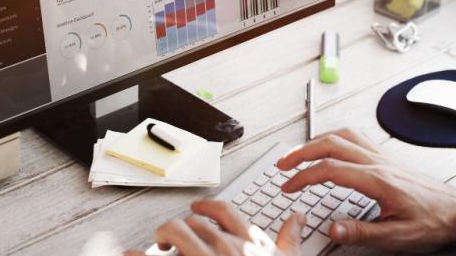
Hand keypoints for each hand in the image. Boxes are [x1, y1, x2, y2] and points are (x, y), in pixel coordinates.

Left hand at [124, 199, 305, 255]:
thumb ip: (291, 238)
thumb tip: (298, 218)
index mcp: (248, 242)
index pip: (224, 212)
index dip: (206, 208)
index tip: (196, 209)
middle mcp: (225, 247)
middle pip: (195, 223)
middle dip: (181, 228)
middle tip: (173, 238)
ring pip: (174, 233)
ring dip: (161, 237)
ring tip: (157, 246)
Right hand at [276, 128, 455, 253]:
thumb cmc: (433, 223)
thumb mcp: (398, 237)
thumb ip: (362, 232)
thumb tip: (332, 228)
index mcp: (377, 180)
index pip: (330, 169)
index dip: (303, 177)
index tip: (288, 186)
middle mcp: (378, 163)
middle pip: (331, 144)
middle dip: (301, 152)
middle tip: (283, 164)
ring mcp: (382, 158)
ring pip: (343, 135)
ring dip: (316, 140)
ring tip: (299, 152)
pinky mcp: (386, 159)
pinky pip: (357, 137)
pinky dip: (336, 137)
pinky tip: (330, 145)